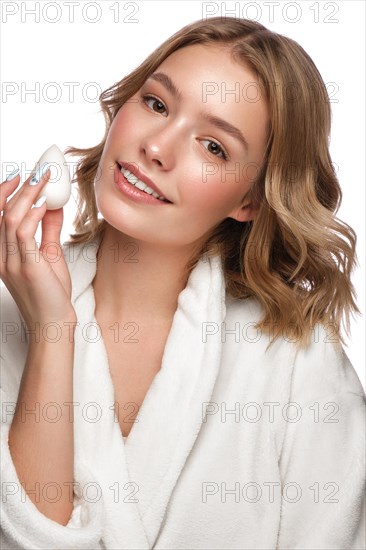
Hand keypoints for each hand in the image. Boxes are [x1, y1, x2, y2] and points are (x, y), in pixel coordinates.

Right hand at [0, 166, 76, 333]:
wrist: (54, 324)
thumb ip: (47, 230)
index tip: (19, 177)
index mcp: (3, 255)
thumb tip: (52, 205)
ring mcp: (11, 263)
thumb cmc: (51, 294)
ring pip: (11, 219)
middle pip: (1, 214)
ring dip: (27, 196)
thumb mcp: (49, 256)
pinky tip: (44, 201)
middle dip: (16, 189)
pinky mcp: (27, 267)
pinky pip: (24, 233)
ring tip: (43, 179)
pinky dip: (33, 214)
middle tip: (34, 172)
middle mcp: (2, 258)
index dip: (4, 195)